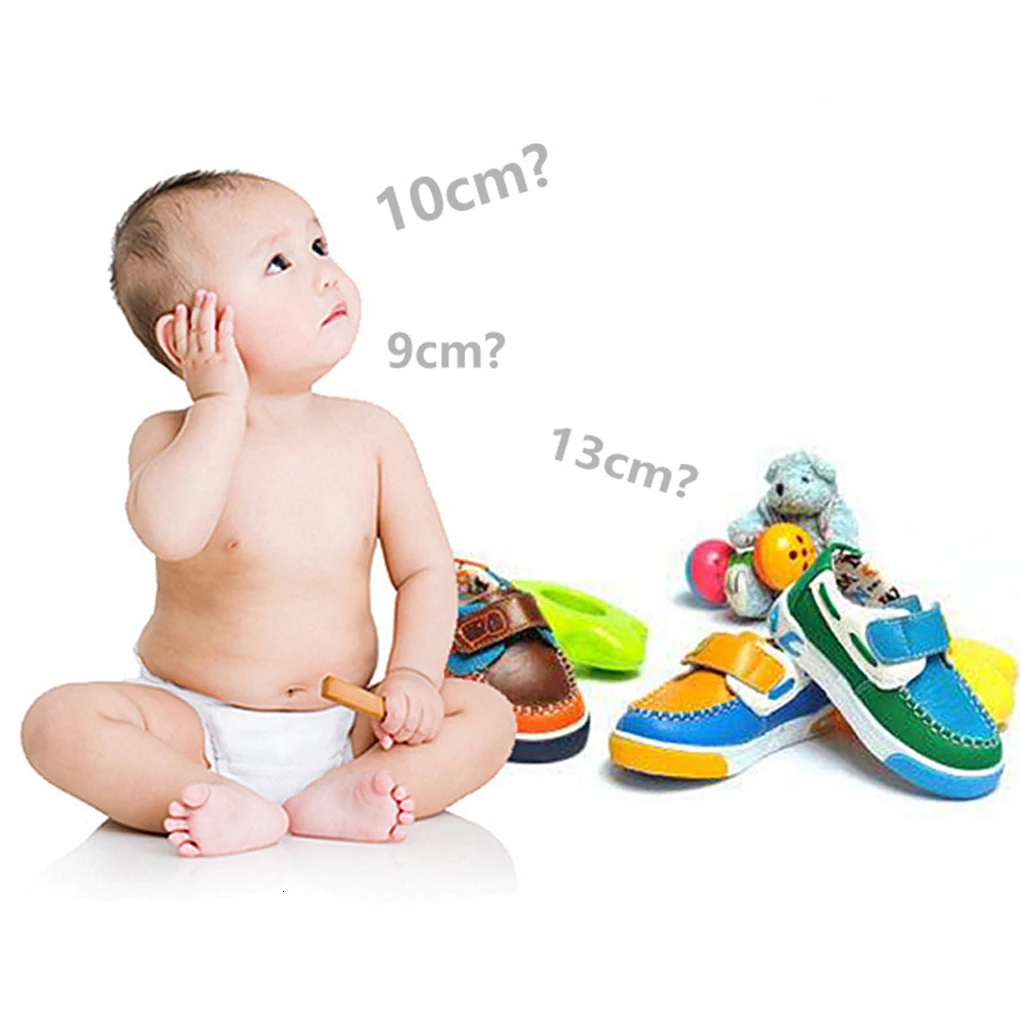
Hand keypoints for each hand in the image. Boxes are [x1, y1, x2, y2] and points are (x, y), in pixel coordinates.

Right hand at [173, 289, 248, 404]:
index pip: (181, 338)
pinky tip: (229, 309)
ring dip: (208, 309)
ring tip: (210, 295)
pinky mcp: (225, 358)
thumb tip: (200, 382)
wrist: (218, 412)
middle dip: (196, 309)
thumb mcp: (198, 391)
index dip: (180, 322)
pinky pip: (225, 335)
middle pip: (193, 327)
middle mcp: (197, 358)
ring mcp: (210, 357)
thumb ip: (198, 381)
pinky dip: (226, 321)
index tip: (180, 308)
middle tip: (199, 293)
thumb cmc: (212, 406)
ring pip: (206, 327)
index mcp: (189, 365)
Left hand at [372, 670, 444, 748]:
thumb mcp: (377, 707)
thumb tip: (388, 746)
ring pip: (424, 730)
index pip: (396, 716)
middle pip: (409, 725)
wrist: (411, 676)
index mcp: (397, 689)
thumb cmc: (390, 696)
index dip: (389, 727)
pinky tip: (416, 732)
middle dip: (400, 735)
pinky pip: (434, 731)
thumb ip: (379, 728)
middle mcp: (416, 692)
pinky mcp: (440, 707)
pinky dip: (424, 737)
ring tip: (406, 734)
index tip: (387, 726)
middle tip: (396, 733)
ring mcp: (431, 699)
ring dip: (413, 739)